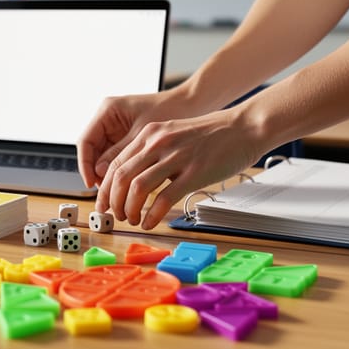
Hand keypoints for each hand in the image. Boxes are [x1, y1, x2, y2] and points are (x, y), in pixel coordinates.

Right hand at [77, 91, 179, 188]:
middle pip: (93, 151)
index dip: (85, 164)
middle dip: (97, 173)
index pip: (85, 141)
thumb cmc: (172, 110)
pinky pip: (117, 157)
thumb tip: (100, 172)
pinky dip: (120, 172)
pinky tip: (126, 186)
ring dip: (108, 176)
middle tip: (104, 195)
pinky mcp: (127, 138)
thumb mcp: (143, 134)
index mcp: (108, 111)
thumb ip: (120, 151)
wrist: (192, 105)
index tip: (91, 183)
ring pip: (103, 157)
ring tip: (115, 194)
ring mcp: (117, 129)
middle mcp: (108, 119)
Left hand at [95, 109, 263, 229]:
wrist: (245, 126)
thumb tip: (133, 180)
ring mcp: (176, 157)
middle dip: (113, 201)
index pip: (115, 163)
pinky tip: (150, 222)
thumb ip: (152, 152)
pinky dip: (152, 214)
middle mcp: (158, 142)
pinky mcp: (194, 172)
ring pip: (138, 187)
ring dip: (130, 209)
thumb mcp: (173, 134)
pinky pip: (164, 198)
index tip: (104, 203)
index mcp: (150, 134)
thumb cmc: (212, 134)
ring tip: (133, 219)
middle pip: (121, 177)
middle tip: (116, 215)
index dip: (105, 188)